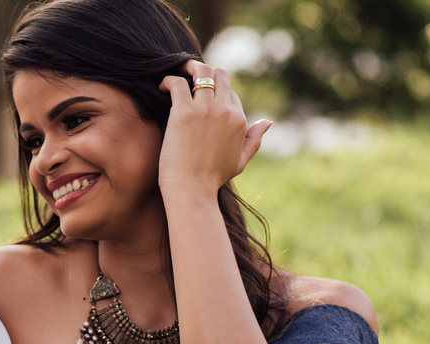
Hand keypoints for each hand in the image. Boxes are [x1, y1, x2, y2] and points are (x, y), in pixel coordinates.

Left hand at [158, 61, 270, 193]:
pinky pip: (178, 84)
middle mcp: (225, 110)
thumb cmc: (212, 180)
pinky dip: (169, 80)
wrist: (193, 190)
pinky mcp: (184, 112)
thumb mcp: (240, 160)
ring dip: (188, 68)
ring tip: (178, 73)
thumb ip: (254, 140)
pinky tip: (162, 86)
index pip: (229, 93)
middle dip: (205, 72)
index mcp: (239, 119)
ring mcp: (205, 109)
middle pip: (219, 75)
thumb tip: (267, 122)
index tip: (199, 97)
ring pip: (201, 72)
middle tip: (189, 76)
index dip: (214, 93)